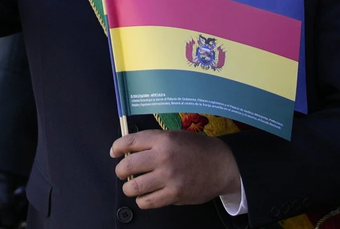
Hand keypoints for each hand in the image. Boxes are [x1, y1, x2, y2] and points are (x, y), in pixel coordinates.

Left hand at [111, 129, 240, 208]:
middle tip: (124, 172)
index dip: (117, 148)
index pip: (129, 142)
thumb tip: (131, 151)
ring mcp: (169, 177)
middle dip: (120, 170)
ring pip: (133, 187)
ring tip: (134, 186)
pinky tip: (147, 196)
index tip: (115, 152)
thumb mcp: (178, 136)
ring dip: (130, 188)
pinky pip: (146, 202)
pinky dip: (142, 200)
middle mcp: (164, 157)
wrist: (224, 165)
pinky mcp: (174, 194)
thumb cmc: (201, 150)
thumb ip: (156, 142)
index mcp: (164, 139)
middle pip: (127, 166)